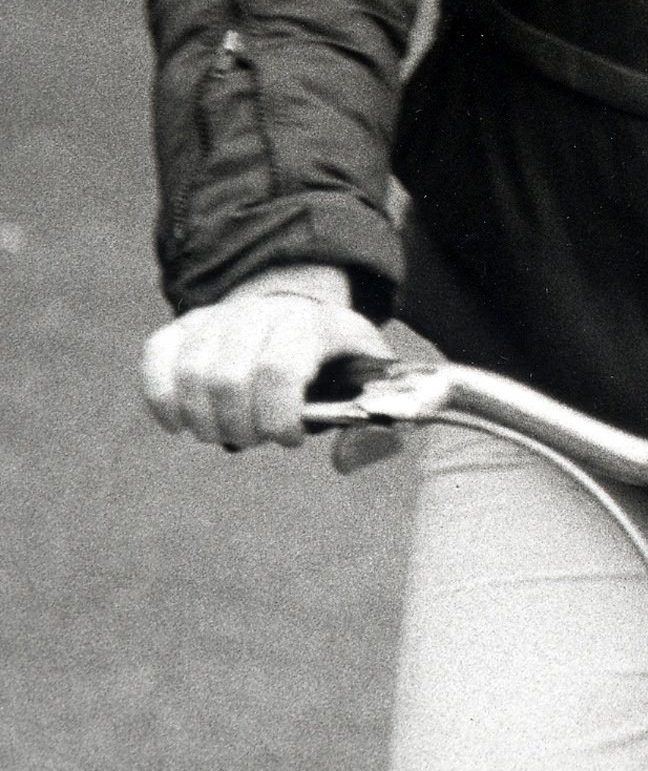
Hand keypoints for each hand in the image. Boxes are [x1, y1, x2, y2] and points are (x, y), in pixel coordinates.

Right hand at [139, 265, 392, 450]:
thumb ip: (370, 421)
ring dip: (203, 420)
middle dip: (238, 426)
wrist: (298, 309)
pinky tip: (181, 423)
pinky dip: (162, 400)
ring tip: (225, 433)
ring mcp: (217, 316)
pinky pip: (155, 359)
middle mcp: (259, 312)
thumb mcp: (366, 378)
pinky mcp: (182, 326)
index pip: (279, 370)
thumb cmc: (332, 356)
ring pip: (189, 374)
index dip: (278, 417)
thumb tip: (346, 461)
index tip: (289, 438)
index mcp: (309, 323)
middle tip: (254, 438)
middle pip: (227, 378)